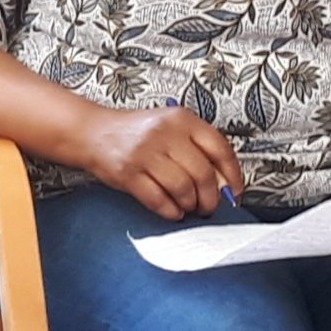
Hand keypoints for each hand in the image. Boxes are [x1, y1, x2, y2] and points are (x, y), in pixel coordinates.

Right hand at [76, 104, 244, 220]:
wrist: (95, 132)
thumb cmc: (139, 134)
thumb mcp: (171, 129)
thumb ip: (198, 149)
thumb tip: (225, 184)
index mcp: (182, 119)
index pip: (219, 148)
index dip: (233, 175)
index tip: (235, 192)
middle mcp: (165, 133)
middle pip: (203, 174)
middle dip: (211, 198)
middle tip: (209, 206)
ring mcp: (145, 153)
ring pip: (183, 189)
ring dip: (190, 205)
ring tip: (189, 207)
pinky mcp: (128, 173)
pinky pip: (158, 200)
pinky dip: (171, 211)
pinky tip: (173, 211)